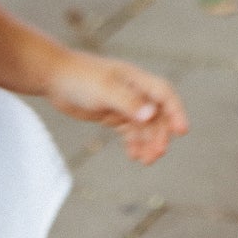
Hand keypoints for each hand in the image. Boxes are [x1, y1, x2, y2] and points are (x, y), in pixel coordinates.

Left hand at [41, 46, 187, 164]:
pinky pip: (129, 130)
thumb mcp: (105, 90)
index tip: (182, 132)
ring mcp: (123, 103)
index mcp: (137, 80)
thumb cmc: (80, 78)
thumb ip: (129, 102)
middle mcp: (134, 91)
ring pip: (144, 125)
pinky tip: (134, 155)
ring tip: (146, 161)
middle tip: (157, 154)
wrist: (55, 77)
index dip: (176, 111)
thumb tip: (152, 115)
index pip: (165, 94)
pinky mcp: (111, 113)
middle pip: (157, 114)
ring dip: (148, 141)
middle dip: (160, 134)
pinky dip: (134, 143)